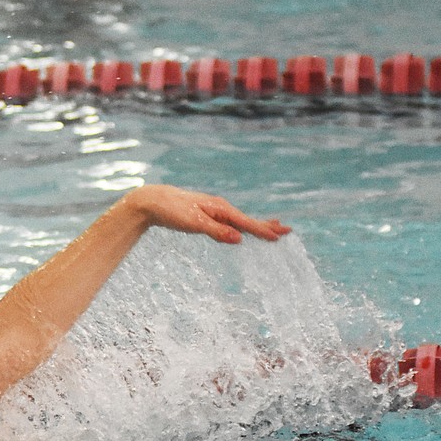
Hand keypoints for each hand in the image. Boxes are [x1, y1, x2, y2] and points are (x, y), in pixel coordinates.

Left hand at [125, 185, 290, 243]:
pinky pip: (228, 222)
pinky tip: (241, 229)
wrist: (153, 201)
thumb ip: (216, 231)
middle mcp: (220, 208)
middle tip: (287, 231)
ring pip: (239, 221)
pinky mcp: (205, 215)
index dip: (263, 231)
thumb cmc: (172, 211)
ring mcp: (213, 211)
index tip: (279, 237)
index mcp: (220, 209)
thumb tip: (239, 239)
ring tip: (273, 228)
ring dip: (256, 225)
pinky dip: (240, 226)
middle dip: (266, 226)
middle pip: (247, 220)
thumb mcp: (194, 223)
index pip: (246, 223)